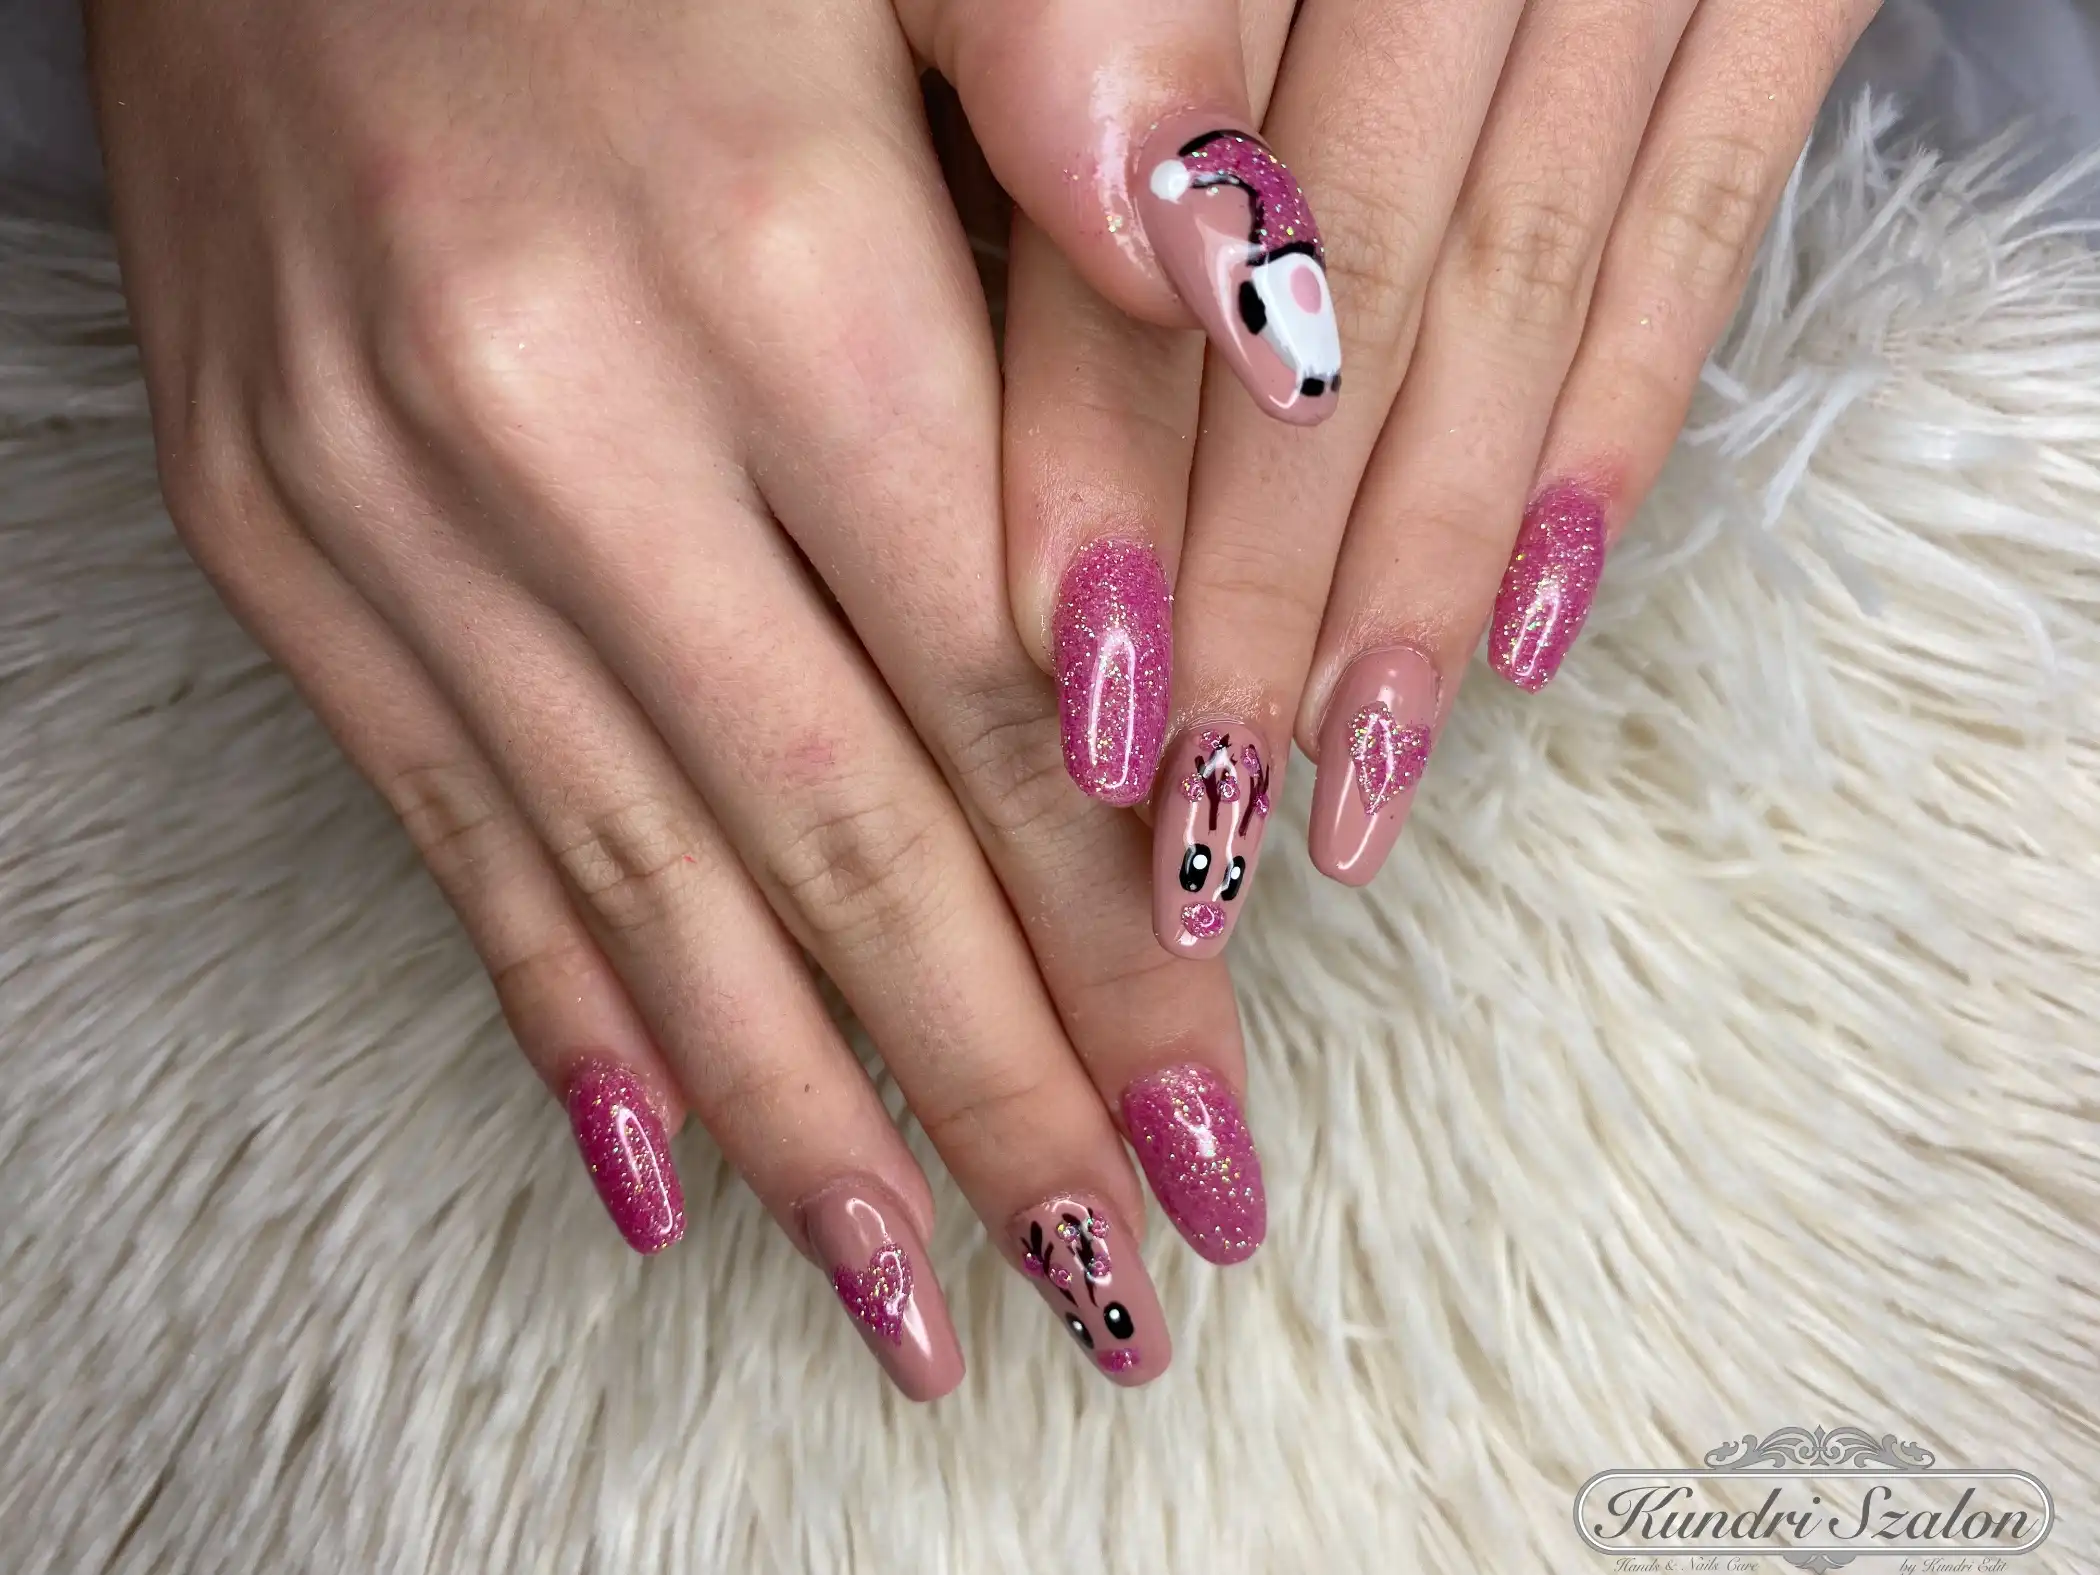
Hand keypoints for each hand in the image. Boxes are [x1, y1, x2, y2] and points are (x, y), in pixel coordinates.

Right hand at [84, 0, 1263, 1397]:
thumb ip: (1081, 90)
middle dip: (994, 1085)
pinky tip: (662, 1170)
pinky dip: (563, 1016)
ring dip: (801, 1120)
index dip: (1118, 924)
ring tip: (924, 1305)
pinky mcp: (278, 527)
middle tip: (1121, 1279)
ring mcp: (386, 497)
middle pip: (837, 840)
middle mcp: (555, 419)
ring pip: (639, 885)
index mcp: (757, 262)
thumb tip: (1267, 307)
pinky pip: (446, 827)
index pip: (999, 690)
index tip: (1214, 1105)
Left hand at [1000, 0, 1881, 952]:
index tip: (1067, 687)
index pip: (1165, 213)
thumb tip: (1170, 249)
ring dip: (1437, 563)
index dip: (1111, 457)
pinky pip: (1711, 201)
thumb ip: (1066, 20)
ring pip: (1525, 284)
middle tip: (1200, 824)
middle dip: (1267, 577)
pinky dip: (1623, 415)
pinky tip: (1545, 622)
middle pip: (1351, 292)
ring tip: (1358, 785)